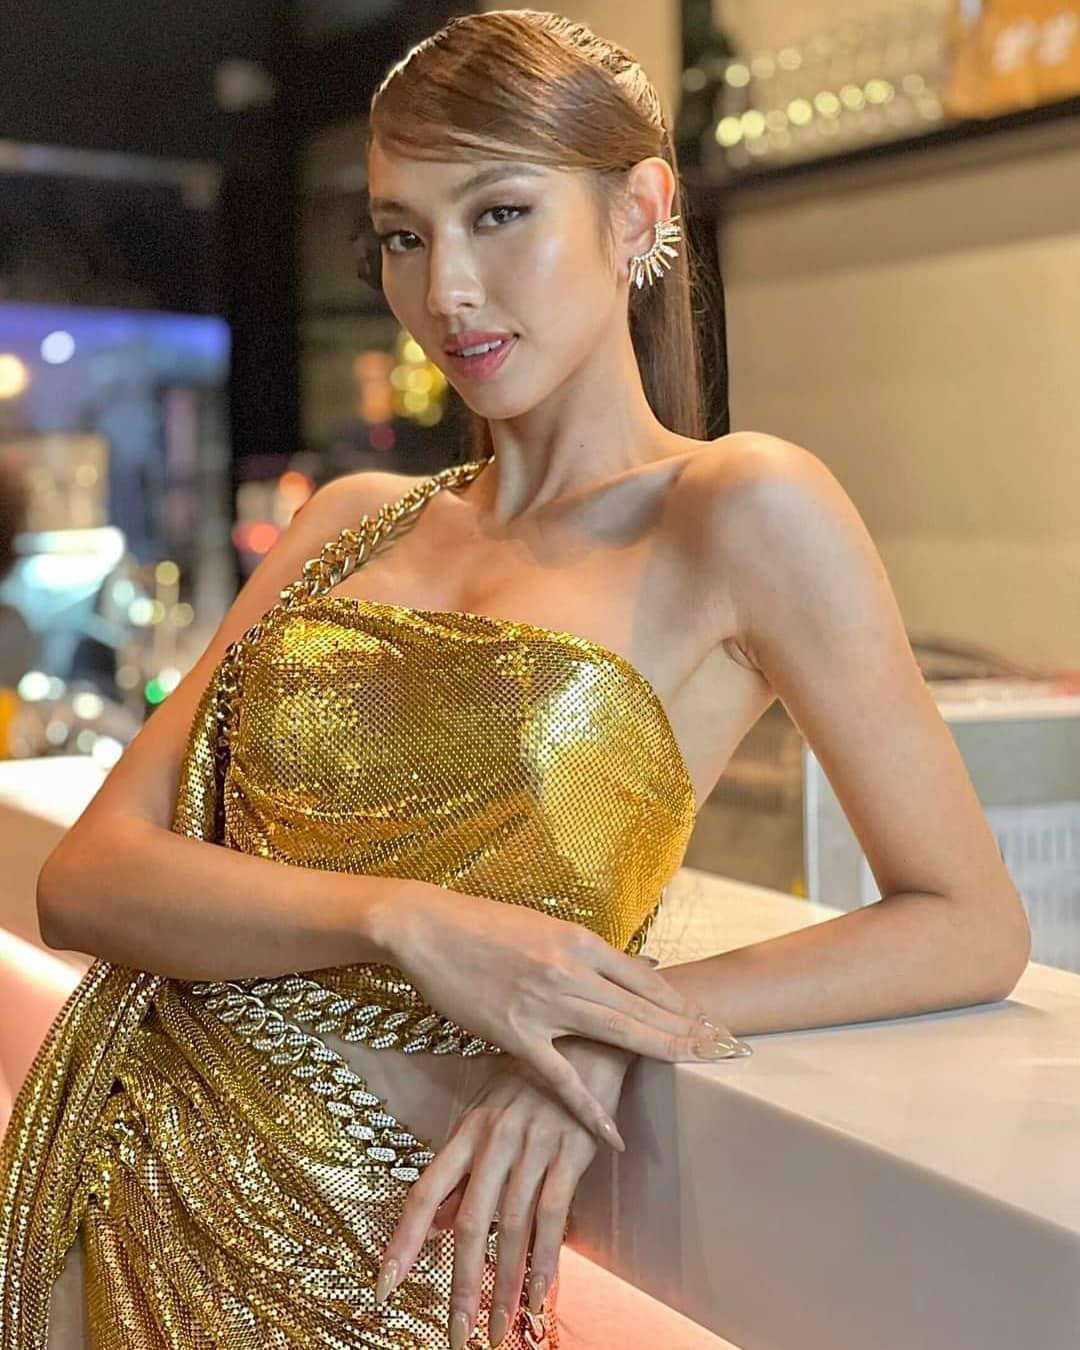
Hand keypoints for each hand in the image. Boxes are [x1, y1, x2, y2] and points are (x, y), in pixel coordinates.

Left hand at [374, 1038, 631, 1348]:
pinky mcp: (571, 1150)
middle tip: (457, 1335)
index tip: (385, 1287)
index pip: (426, 1192)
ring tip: (501, 1329)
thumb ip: (467, 1168)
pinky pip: (554, 1215)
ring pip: (512, 1227)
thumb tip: (442, 1222)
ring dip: (505, 1285)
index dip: (404, 1241)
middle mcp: (495, 1139)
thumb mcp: (492, 1112)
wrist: (589, 1035)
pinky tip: (540, 1294)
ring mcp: (533, 1144)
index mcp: (469, 1130)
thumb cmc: (538, 1076)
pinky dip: (546, 1259)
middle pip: (471, 1223)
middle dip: (461, 1286)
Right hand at [383, 885, 745, 1149]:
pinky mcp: (514, 1032)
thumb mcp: (542, 926)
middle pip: (641, 1006)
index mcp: (578, 939)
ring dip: (660, 1053)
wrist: (427, 928)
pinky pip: (559, 1076)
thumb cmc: (482, 925)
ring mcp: (543, 1002)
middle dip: (688, 1030)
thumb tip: (625, 965)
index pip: (644, 976)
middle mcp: (569, 969)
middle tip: (727, 1048)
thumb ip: (582, 950)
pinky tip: (613, 1131)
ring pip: (614, 1033)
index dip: (681, 1001)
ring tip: (697, 1069)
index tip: (709, 1018)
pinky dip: (588, 1106)